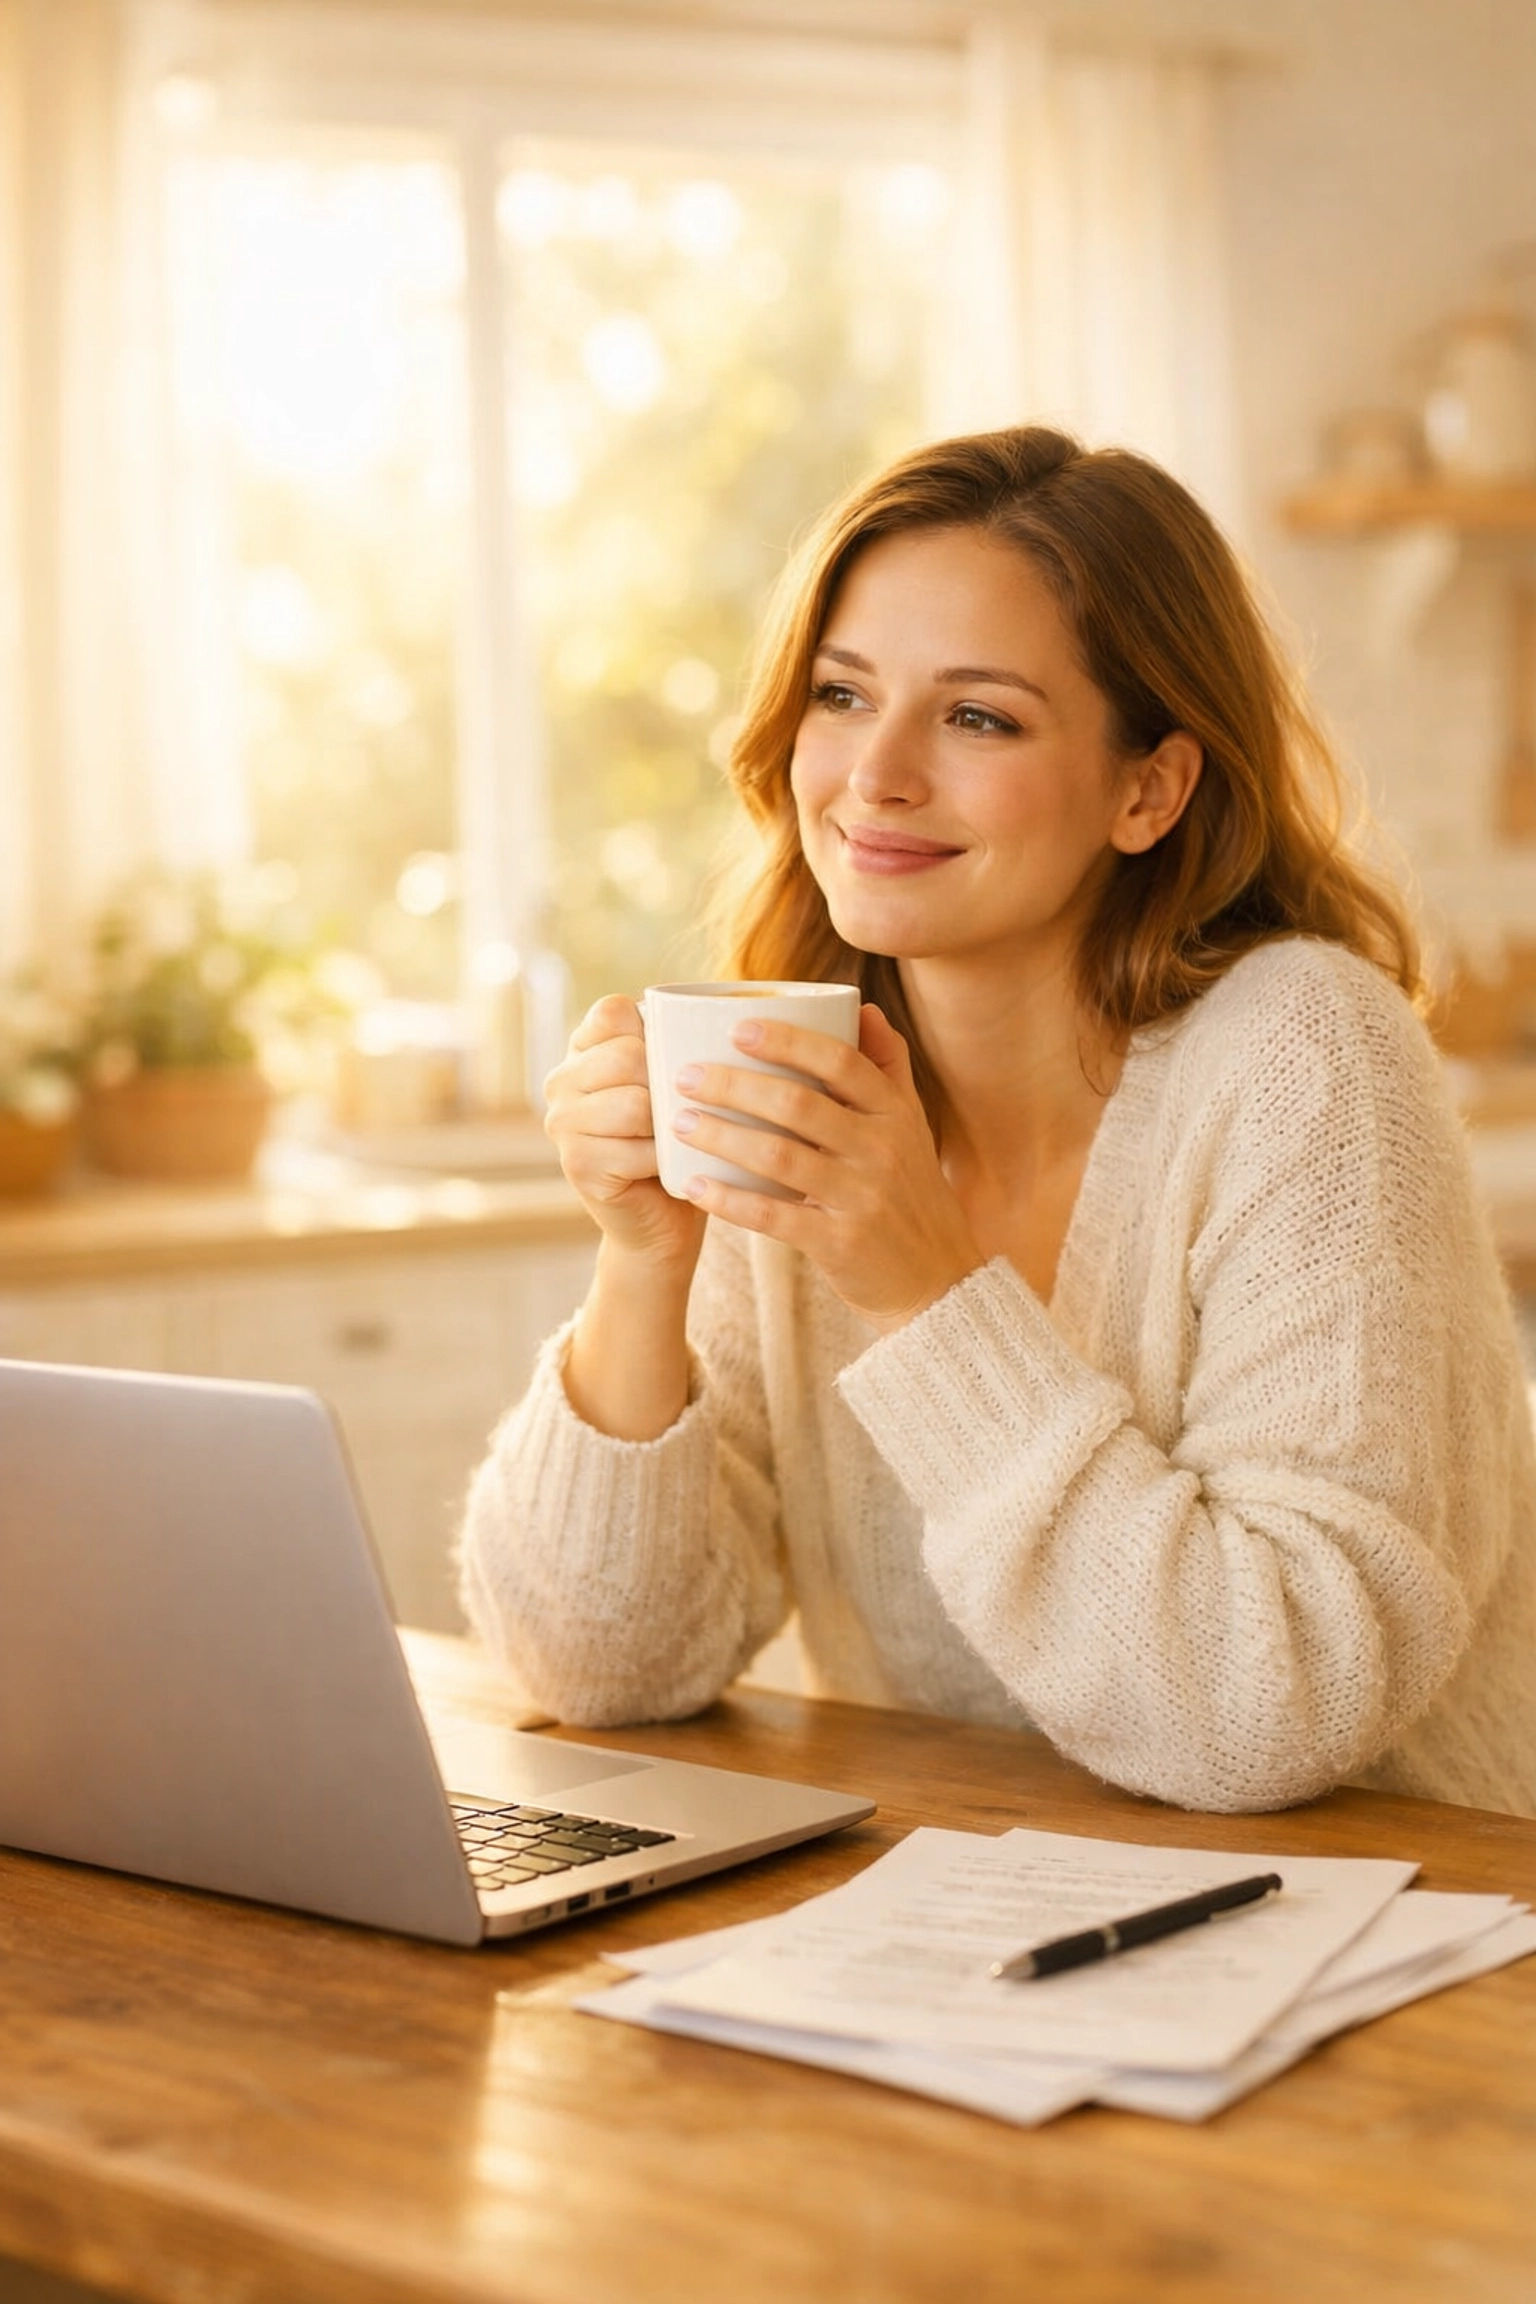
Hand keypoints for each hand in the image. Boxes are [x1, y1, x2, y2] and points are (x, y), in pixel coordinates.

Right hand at [543, 996, 706, 1273]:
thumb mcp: (677, 1080)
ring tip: (678, 1138)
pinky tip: (671, 1168)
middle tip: (683, 1110)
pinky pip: (637, 1150)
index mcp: (582, 1049)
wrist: (665, 1219)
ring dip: (671, 1123)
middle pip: (626, 1055)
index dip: (655, 1033)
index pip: (613, 1011)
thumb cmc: (681, 1140)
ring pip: (633, 1103)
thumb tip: (711, 1014)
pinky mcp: (577, 1165)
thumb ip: (676, 1041)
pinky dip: (667, 1160)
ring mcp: (562, 1124)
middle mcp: (561, 1081)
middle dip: (669, 1082)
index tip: (674, 1063)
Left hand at [667, 1004, 983, 1332]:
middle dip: (734, 1085)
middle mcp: (880, 1150)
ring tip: (680, 1123)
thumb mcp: (912, 1127)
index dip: (787, 1040)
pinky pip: (774, 1217)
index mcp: (894, 1113)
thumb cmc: (912, 1194)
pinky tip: (694, 1185)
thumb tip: (862, 1008)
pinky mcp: (839, 1243)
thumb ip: (888, 1067)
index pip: (840, 1061)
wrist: (938, 1281)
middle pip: (798, 1105)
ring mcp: (861, 1197)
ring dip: (723, 1136)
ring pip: (779, 1157)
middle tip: (685, 1076)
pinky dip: (730, 1200)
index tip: (736, 1027)